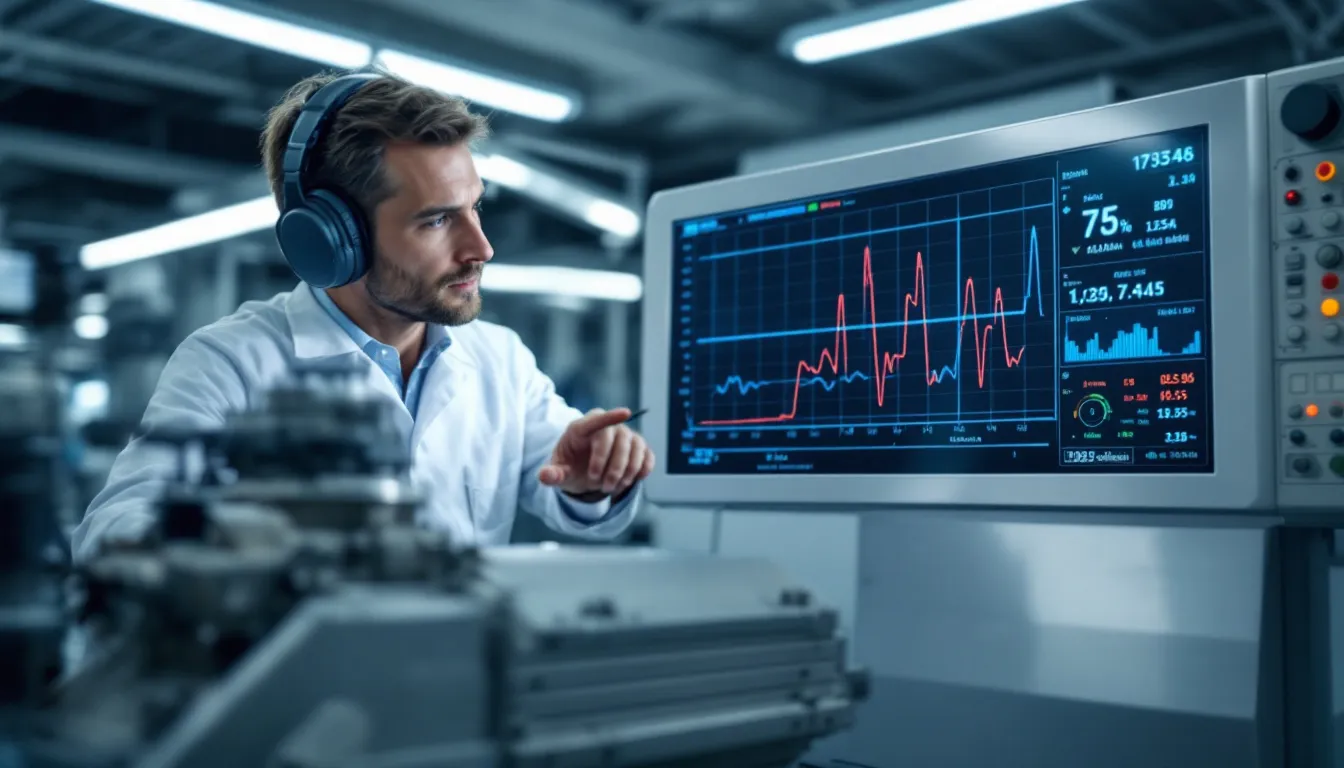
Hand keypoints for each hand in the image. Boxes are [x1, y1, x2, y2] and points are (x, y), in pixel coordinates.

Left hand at [538, 407, 654, 499]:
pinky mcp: (638, 448)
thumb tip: (545, 476)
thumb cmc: (571, 467)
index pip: (597, 419)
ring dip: (627, 471)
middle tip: (604, 487)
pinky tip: (632, 480)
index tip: (626, 413)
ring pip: (636, 448)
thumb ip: (552, 474)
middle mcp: (607, 427)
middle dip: (613, 467)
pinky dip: (642, 470)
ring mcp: (625, 435)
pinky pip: (648, 456)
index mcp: (582, 428)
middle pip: (618, 439)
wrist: (586, 473)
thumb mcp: (559, 472)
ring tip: (613, 488)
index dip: (611, 416)